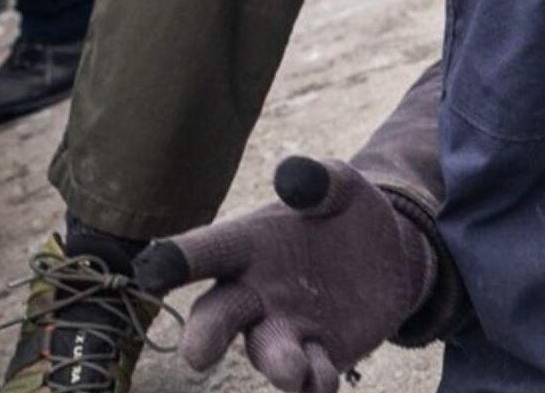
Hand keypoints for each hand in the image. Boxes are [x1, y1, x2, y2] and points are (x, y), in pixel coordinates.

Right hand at [134, 157, 436, 392]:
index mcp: (247, 245)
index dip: (176, 260)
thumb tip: (292, 173)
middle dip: (206, 335)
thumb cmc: (346, 214)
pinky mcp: (319, 354)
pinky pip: (311, 375)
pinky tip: (323, 380)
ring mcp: (283, 328)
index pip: (206, 251)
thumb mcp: (342, 187)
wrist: (390, 251)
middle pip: (217, 316)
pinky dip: (316, 381)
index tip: (153, 269)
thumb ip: (318, 180)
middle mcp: (253, 293)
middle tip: (198, 355)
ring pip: (267, 353)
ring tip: (291, 371)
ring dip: (277, 364)